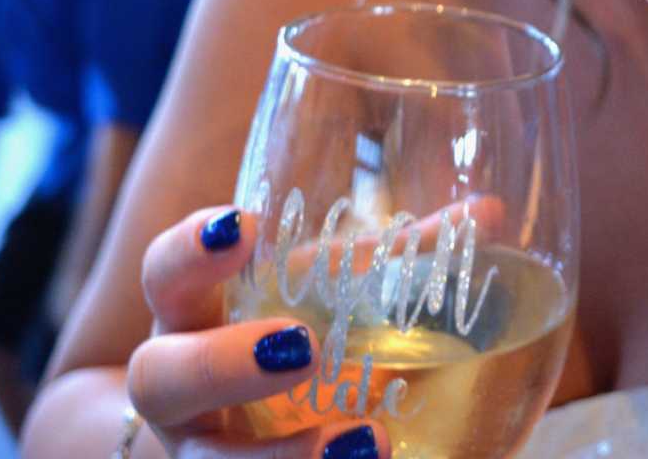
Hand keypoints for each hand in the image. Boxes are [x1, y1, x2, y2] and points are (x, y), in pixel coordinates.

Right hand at [127, 207, 389, 457]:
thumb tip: (486, 212)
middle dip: (222, 364)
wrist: (232, 435)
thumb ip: (398, 258)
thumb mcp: (328, 296)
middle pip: (161, 377)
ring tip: (366, 443)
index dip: (191, 248)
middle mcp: (178, 390)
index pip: (166, 270)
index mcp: (196, 313)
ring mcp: (196, 454)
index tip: (245, 224)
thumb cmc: (289, 337)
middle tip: (302, 348)